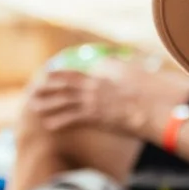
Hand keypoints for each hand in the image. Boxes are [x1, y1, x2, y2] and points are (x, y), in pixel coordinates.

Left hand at [24, 65, 188, 141]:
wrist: (155, 106)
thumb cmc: (152, 92)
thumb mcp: (139, 73)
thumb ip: (126, 68)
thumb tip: (122, 65)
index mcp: (105, 71)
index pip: (79, 71)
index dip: (63, 74)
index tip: (51, 75)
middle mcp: (96, 83)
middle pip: (65, 82)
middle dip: (47, 85)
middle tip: (34, 88)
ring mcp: (94, 99)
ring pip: (63, 99)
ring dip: (47, 103)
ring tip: (33, 106)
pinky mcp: (95, 115)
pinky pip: (72, 118)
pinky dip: (59, 121)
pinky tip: (49, 125)